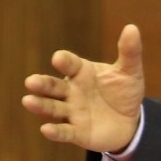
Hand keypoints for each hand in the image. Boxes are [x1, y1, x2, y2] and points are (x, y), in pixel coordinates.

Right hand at [21, 25, 145, 153]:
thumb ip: (129, 52)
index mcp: (81, 72)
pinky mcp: (77, 133)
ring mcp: (72, 112)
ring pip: (52, 108)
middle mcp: (71, 91)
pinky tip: (45, 129)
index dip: (64, 61)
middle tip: (31, 81)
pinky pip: (64, 132)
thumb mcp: (130, 72)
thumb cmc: (124, 92)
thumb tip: (132, 28)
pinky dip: (55, 132)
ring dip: (41, 105)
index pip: (69, 64)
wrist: (130, 122)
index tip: (58, 58)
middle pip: (53, 87)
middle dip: (42, 84)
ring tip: (28, 101)